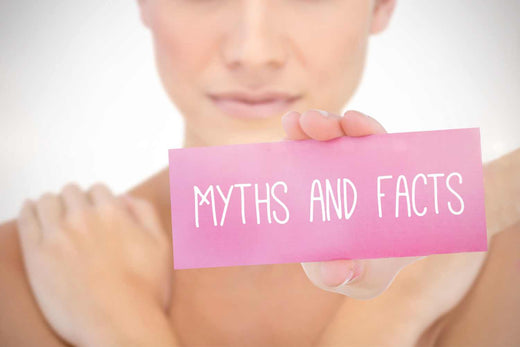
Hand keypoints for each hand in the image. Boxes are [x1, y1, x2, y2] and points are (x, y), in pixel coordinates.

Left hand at [16, 182, 176, 345]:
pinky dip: (29, 211)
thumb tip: (124, 197)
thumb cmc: (145, 289)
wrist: (121, 324)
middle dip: (76, 201)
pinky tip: (32, 211)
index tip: (97, 212)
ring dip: (54, 205)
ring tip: (57, 217)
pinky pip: (27, 220)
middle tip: (79, 218)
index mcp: (113, 212)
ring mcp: (57, 235)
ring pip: (48, 202)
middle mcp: (83, 218)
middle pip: (71, 192)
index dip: (99, 200)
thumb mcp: (161, 245)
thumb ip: (145, 212)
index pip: (98, 190)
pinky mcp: (37, 255)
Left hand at [282, 109, 424, 299]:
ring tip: (348, 122)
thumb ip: (334, 275)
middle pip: (319, 141)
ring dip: (344, 123)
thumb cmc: (360, 265)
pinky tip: (361, 125)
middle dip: (312, 126)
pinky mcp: (391, 166)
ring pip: (351, 136)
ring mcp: (364, 167)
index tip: (290, 130)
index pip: (298, 160)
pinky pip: (382, 143)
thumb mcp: (343, 274)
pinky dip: (371, 130)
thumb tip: (338, 272)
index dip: (291, 144)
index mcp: (314, 193)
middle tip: (305, 122)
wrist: (398, 262)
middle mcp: (335, 173)